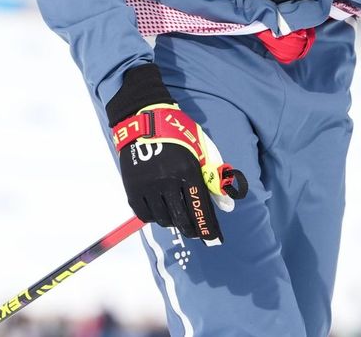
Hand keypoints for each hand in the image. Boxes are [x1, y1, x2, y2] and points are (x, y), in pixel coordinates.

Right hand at [106, 64, 247, 242]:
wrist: (142, 119)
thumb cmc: (178, 132)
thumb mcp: (201, 149)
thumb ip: (214, 178)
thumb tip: (228, 206)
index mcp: (187, 169)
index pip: (201, 206)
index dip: (208, 226)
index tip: (214, 240)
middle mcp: (167, 180)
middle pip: (181, 218)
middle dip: (191, 228)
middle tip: (195, 231)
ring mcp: (148, 186)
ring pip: (163, 219)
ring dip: (173, 222)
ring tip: (177, 216)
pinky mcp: (132, 188)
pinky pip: (145, 215)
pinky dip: (154, 217)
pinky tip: (160, 211)